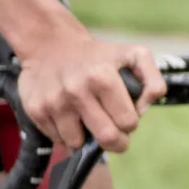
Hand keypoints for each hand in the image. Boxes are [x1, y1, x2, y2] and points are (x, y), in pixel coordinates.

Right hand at [15, 27, 158, 152]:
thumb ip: (153, 82)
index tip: (124, 115)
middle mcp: (76, 90)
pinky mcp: (36, 110)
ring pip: (78, 143)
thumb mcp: (134, 55)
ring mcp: (54, 101)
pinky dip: (66, 134)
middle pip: (106, 138)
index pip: (127, 123)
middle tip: (113, 134)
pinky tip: (68, 116)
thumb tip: (144, 110)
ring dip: (86, 138)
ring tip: (86, 119)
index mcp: (102, 76)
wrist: (51, 44)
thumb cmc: (98, 55)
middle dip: (115, 142)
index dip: (130, 123)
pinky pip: (57, 139)